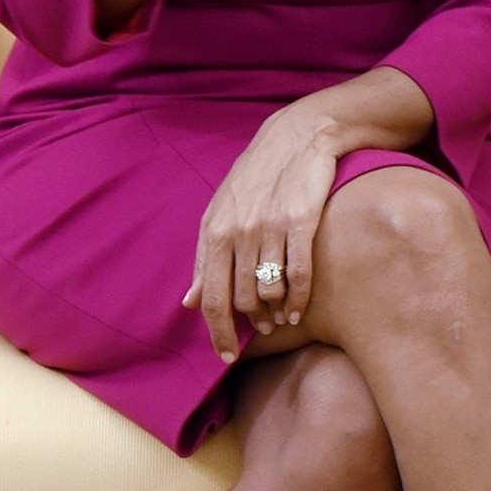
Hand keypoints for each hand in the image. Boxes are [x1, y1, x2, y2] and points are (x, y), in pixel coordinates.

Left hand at [182, 100, 346, 362]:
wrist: (298, 136)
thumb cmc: (257, 178)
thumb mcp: (222, 213)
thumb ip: (205, 258)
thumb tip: (188, 302)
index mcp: (214, 231)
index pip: (210, 297)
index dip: (217, 332)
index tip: (227, 354)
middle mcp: (238, 231)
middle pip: (240, 300)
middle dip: (251, 324)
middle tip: (262, 331)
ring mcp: (270, 226)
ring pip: (269, 290)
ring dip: (275, 314)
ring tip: (281, 320)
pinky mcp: (302, 220)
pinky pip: (299, 274)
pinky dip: (299, 299)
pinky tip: (299, 309)